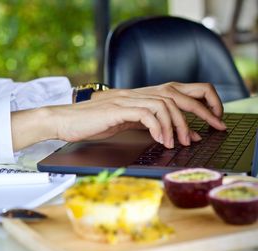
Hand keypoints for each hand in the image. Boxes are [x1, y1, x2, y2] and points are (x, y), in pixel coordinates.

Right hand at [11, 82, 225, 150]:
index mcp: (138, 97)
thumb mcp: (122, 123)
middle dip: (193, 115)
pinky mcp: (117, 109)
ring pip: (164, 104)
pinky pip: (147, 114)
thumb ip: (144, 124)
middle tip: (195, 137)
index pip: (173, 94)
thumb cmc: (90, 125)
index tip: (201, 128)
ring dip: (176, 125)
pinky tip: (159, 140)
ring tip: (176, 142)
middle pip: (175, 95)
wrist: (63, 121)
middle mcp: (135, 94)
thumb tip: (167, 133)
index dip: (193, 107)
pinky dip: (159, 128)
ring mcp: (126, 100)